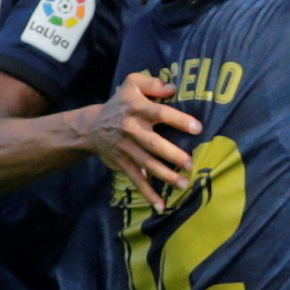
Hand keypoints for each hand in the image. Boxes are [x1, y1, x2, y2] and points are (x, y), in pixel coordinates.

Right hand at [89, 70, 197, 209]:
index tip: (197, 128)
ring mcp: (127, 149)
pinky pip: (137, 180)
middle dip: (172, 154)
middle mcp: (131, 129)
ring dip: (165, 176)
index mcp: (136, 108)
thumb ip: (152, 83)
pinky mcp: (123, 164)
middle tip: (190, 163)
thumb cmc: (121, 103)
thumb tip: (172, 88)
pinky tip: (161, 206)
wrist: (91, 127)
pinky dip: (148, 194)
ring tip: (184, 184)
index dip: (178, 120)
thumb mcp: (131, 84)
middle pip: (153, 143)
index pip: (159, 113)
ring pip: (147, 164)